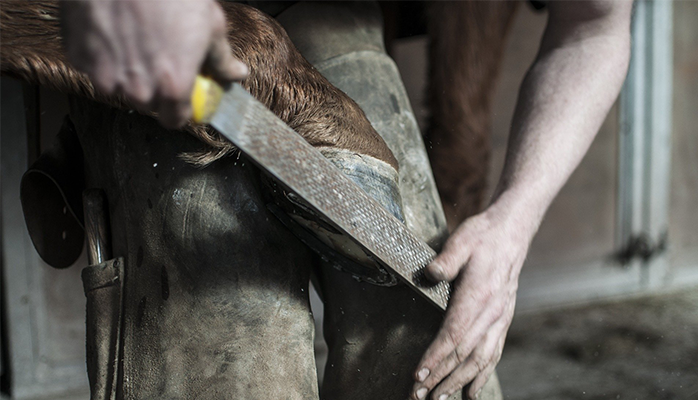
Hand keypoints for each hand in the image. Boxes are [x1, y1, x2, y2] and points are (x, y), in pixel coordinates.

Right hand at [60, 0, 247, 127]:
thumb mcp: (210, 24)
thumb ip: (222, 58)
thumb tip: (236, 74)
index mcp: (173, 87)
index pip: (174, 120)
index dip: (179, 108)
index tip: (181, 96)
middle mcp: (138, 89)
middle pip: (146, 104)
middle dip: (154, 88)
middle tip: (159, 58)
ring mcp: (104, 74)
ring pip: (117, 87)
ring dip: (126, 72)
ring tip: (135, 39)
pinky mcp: (79, 56)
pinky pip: (92, 66)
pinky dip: (101, 54)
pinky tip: (113, 30)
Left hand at [411, 204, 532, 399]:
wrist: (512, 232)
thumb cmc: (482, 236)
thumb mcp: (461, 240)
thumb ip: (445, 259)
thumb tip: (428, 274)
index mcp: (479, 295)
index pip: (454, 334)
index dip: (436, 357)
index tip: (419, 375)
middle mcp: (492, 313)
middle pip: (465, 354)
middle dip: (441, 378)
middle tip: (418, 396)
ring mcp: (500, 319)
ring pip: (480, 360)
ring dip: (459, 383)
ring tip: (439, 399)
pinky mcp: (502, 320)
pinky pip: (493, 354)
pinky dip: (481, 376)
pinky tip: (471, 392)